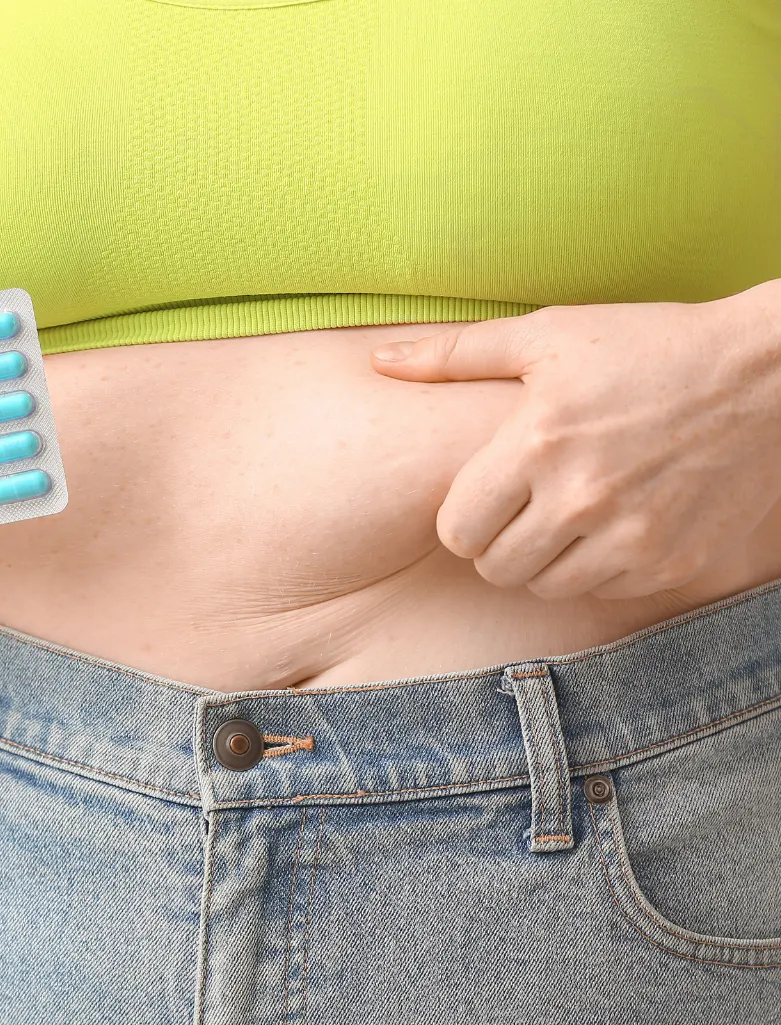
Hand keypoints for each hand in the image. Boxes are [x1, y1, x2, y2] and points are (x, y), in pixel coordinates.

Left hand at [369, 289, 780, 598]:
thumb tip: (379, 362)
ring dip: (547, 561)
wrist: (769, 373)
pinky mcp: (674, 564)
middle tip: (524, 510)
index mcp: (537, 444)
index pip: (457, 531)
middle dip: (498, 544)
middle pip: (495, 568)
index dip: (463, 520)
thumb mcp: (550, 336)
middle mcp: (581, 499)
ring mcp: (632, 538)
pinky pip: (606, 592)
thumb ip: (456, 355)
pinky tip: (618, 524)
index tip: (486, 499)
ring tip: (570, 515)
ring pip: (547, 587)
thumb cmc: (648, 347)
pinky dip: (602, 569)